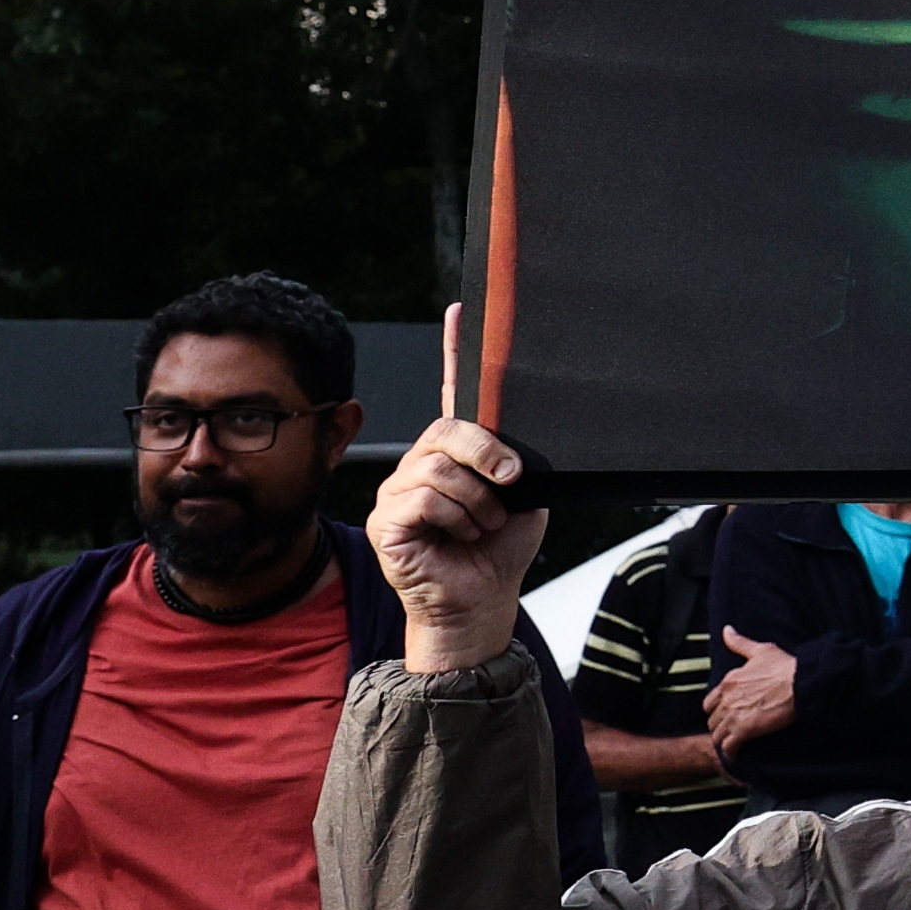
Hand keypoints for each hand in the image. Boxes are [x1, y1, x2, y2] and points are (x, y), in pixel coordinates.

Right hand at [369, 309, 547, 676]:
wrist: (484, 601)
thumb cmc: (500, 549)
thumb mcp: (525, 495)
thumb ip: (518, 459)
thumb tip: (519, 442)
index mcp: (457, 451)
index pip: (454, 392)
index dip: (456, 349)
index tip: (464, 309)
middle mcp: (421, 462)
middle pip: (450, 428)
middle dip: (490, 454)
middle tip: (512, 482)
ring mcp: (398, 489)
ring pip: (440, 467)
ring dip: (479, 501)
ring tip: (483, 526)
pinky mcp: (385, 519)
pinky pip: (425, 498)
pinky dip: (457, 518)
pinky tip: (459, 537)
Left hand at [706, 630, 803, 752]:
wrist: (802, 683)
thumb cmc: (785, 666)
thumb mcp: (761, 650)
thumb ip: (739, 642)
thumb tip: (726, 630)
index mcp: (729, 681)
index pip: (710, 701)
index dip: (718, 709)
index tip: (728, 712)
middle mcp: (727, 699)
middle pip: (712, 720)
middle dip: (720, 725)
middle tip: (731, 730)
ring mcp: (733, 716)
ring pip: (717, 735)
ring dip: (724, 740)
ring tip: (734, 745)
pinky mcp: (743, 731)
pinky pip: (728, 748)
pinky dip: (731, 753)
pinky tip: (736, 756)